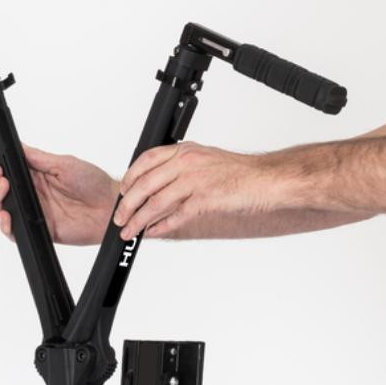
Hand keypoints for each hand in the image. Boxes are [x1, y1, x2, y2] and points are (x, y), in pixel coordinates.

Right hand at [0, 146, 117, 245]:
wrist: (109, 207)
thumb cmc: (93, 184)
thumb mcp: (64, 164)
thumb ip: (38, 158)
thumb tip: (16, 146)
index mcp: (35, 174)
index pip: (5, 167)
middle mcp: (31, 192)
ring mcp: (33, 211)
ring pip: (0, 208)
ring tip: (2, 187)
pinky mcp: (38, 228)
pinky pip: (14, 231)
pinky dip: (5, 226)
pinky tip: (7, 216)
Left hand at [114, 142, 273, 239]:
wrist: (267, 180)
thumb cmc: (239, 174)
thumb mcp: (205, 161)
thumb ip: (181, 169)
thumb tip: (159, 186)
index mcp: (185, 151)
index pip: (146, 160)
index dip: (130, 178)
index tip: (123, 192)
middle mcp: (187, 162)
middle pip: (145, 184)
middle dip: (127, 204)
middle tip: (119, 218)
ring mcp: (195, 181)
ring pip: (156, 203)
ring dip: (138, 220)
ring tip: (130, 231)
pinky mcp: (204, 200)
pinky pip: (175, 216)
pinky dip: (160, 227)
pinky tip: (152, 233)